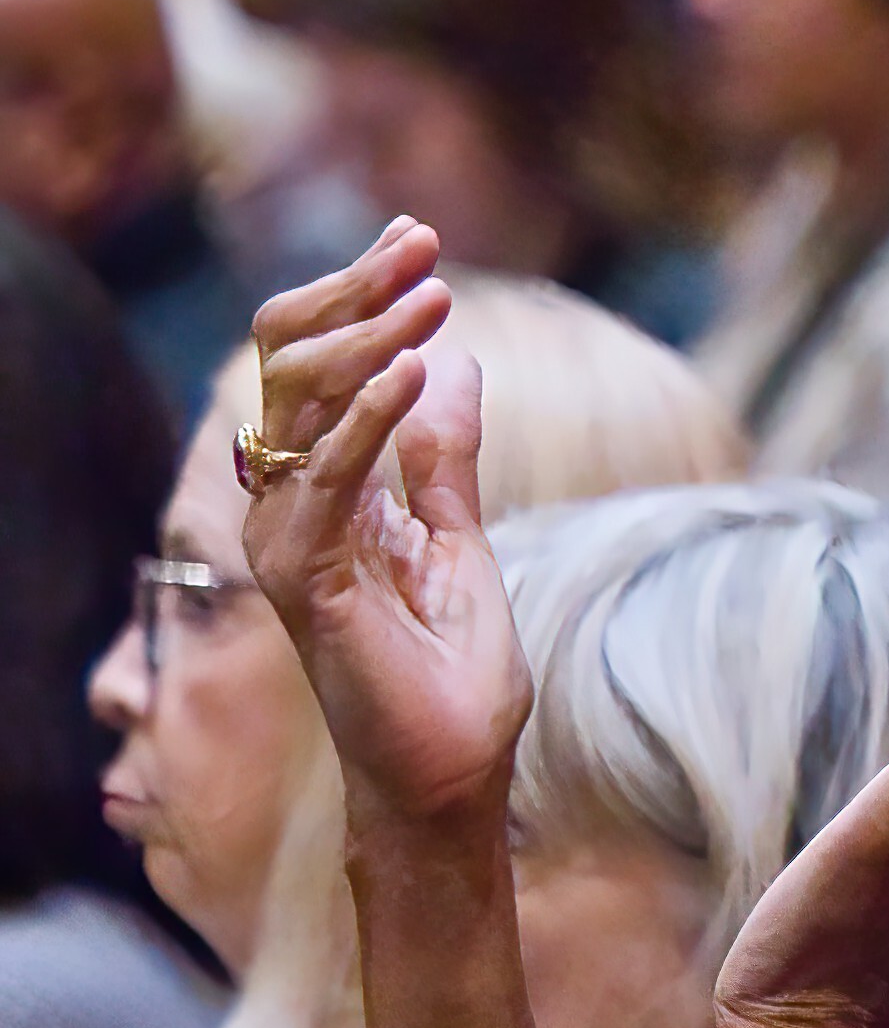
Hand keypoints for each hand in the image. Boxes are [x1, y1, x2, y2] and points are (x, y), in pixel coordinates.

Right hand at [236, 216, 533, 835]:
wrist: (452, 785)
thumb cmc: (455, 685)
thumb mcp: (462, 543)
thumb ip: (445, 459)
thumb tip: (458, 360)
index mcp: (324, 492)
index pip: (318, 362)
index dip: (361, 295)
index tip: (421, 243)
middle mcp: (289, 507)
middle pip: (292, 358)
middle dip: (357, 292)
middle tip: (422, 245)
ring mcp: (288, 542)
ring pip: (299, 401)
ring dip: (369, 338)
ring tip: (431, 296)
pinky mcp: (303, 580)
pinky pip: (327, 478)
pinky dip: (370, 422)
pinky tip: (416, 373)